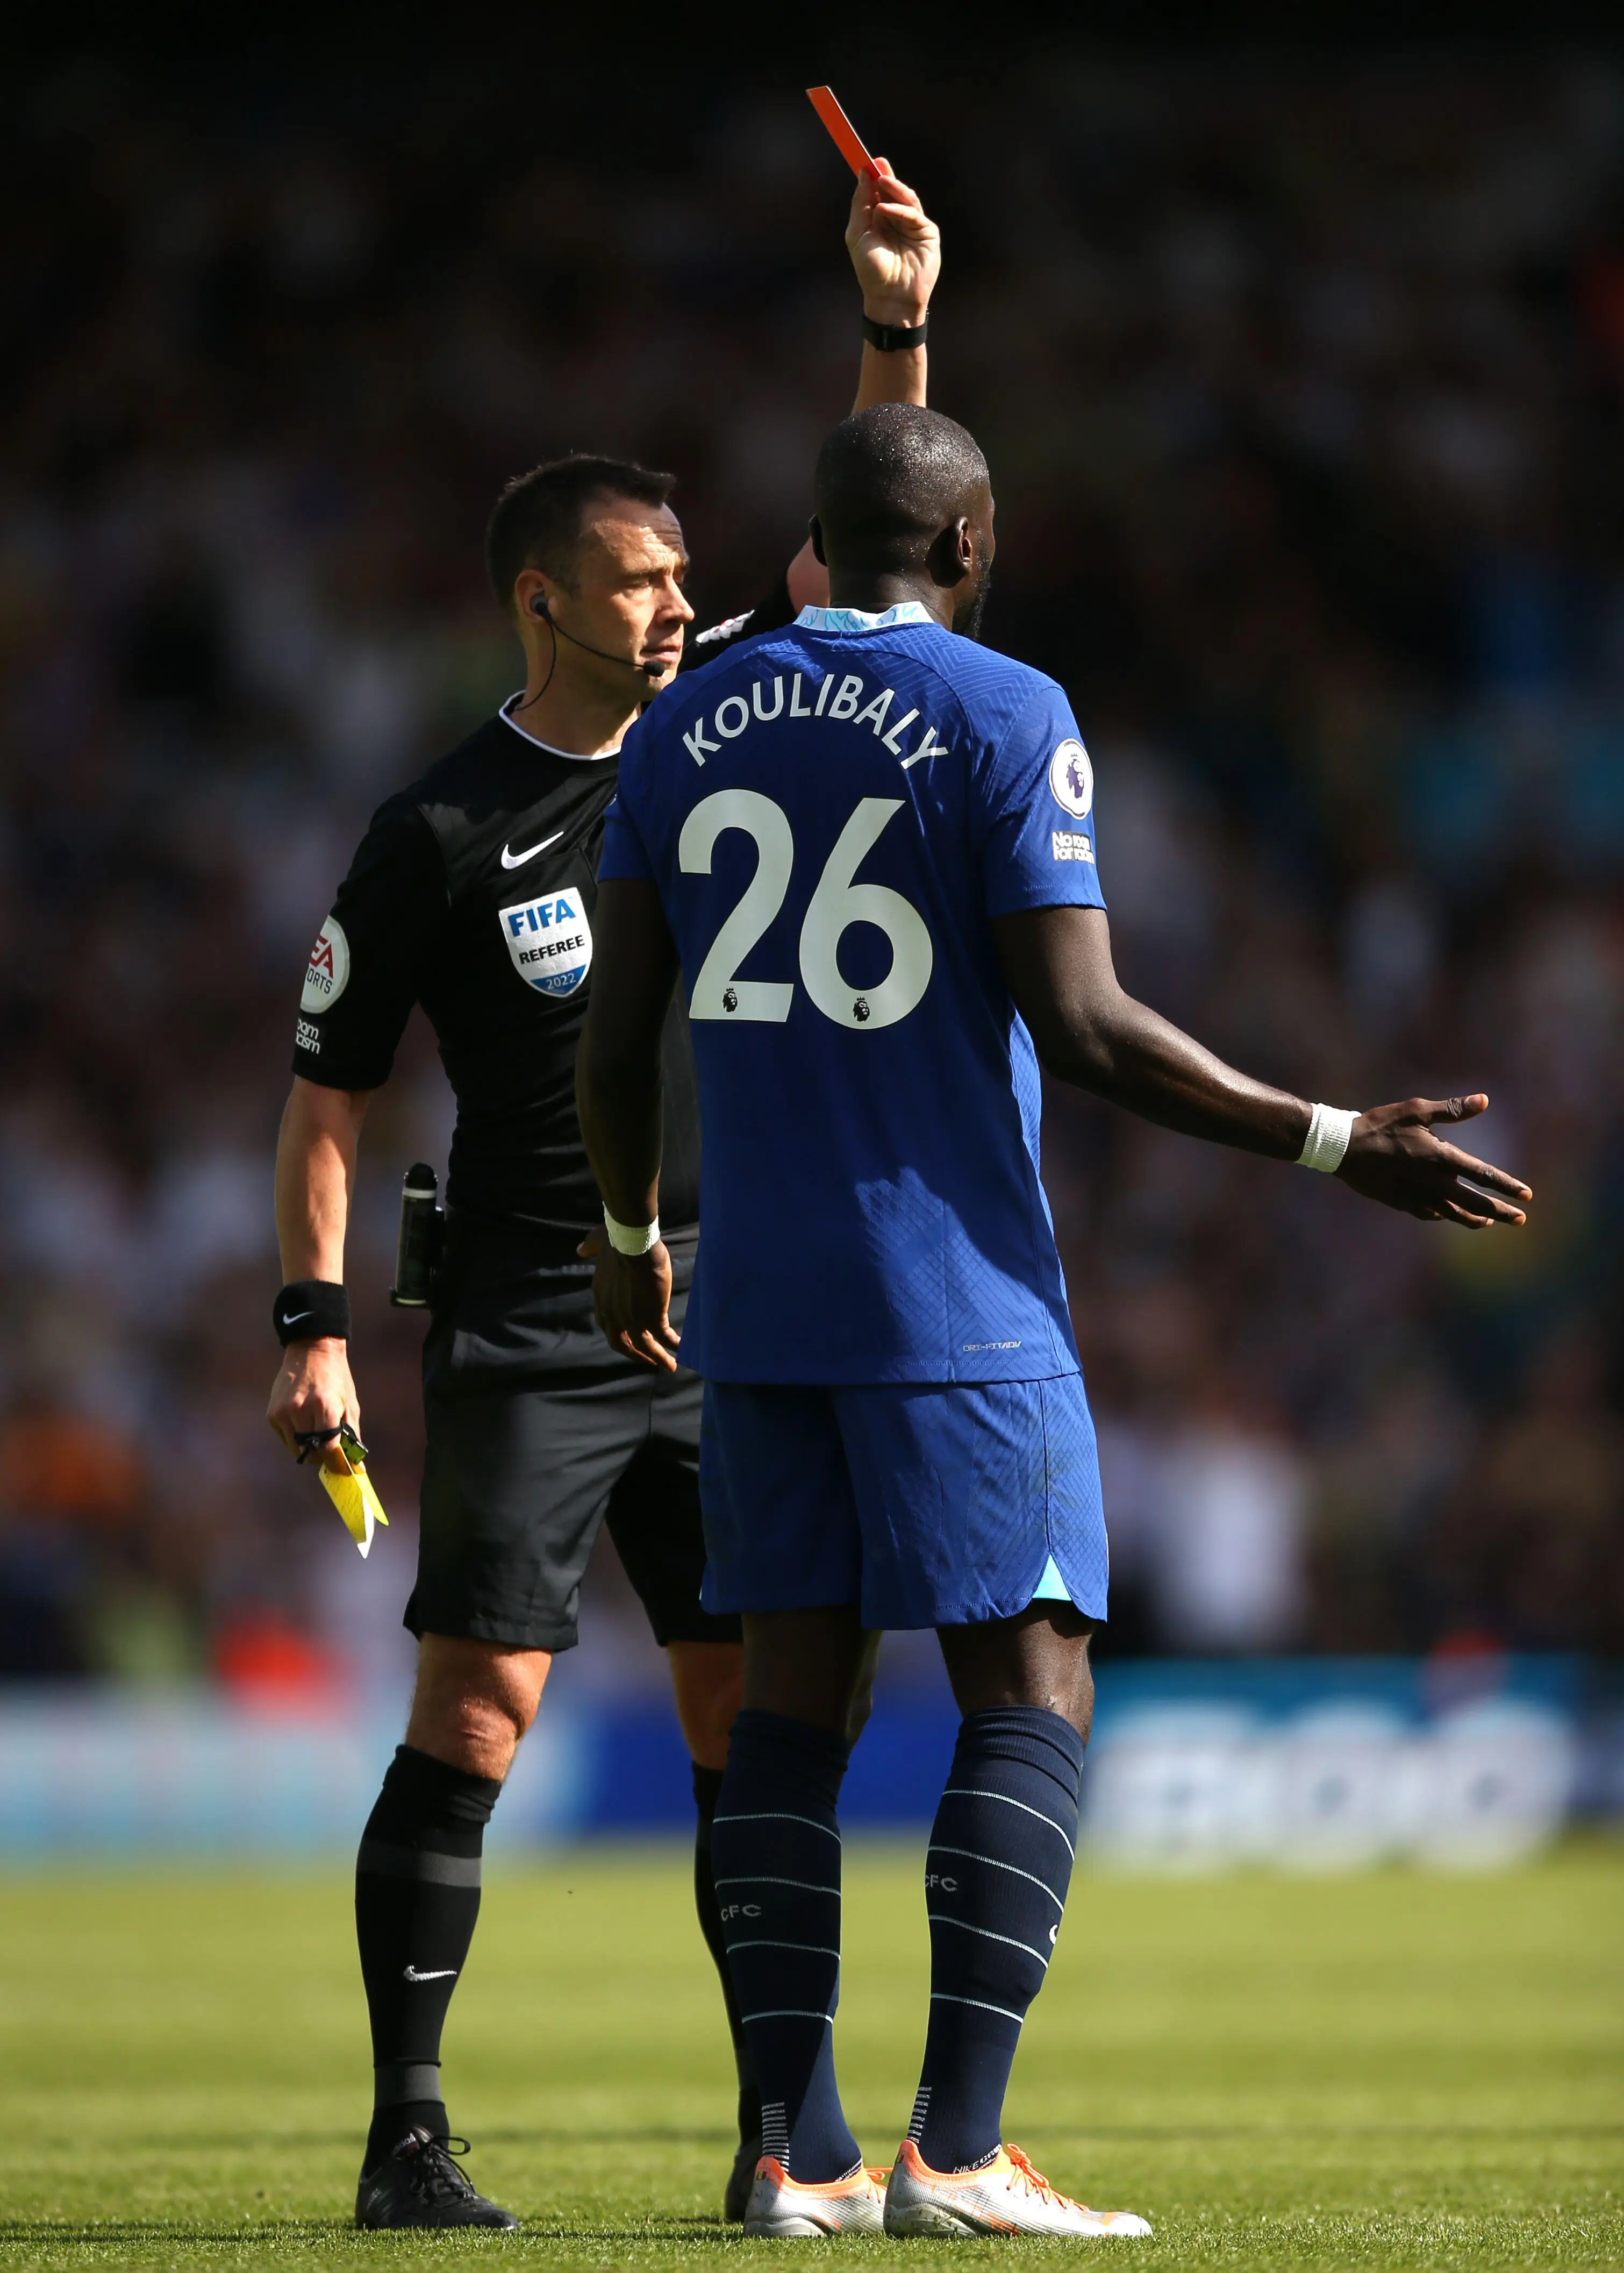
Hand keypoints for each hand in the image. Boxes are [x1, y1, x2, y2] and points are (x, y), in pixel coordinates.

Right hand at [267, 1338, 360, 1468]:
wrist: (311, 1350)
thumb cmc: (336, 1378)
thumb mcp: (350, 1403)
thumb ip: (351, 1435)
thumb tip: (356, 1466)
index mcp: (325, 1406)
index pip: (328, 1448)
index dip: (336, 1463)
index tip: (343, 1470)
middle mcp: (301, 1409)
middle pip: (310, 1452)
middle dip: (322, 1458)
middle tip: (330, 1454)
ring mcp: (284, 1412)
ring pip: (295, 1448)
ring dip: (308, 1449)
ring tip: (317, 1436)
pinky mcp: (272, 1414)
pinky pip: (285, 1438)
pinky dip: (295, 1439)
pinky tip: (303, 1424)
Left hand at [579, 1225, 680, 1370]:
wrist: (632, 1246)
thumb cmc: (616, 1241)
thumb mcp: (596, 1244)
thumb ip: (589, 1247)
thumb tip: (580, 1250)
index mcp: (601, 1298)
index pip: (606, 1322)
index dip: (616, 1331)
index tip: (625, 1336)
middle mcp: (613, 1314)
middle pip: (621, 1343)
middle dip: (634, 1354)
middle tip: (646, 1360)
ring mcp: (632, 1319)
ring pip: (644, 1346)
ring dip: (657, 1358)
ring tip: (670, 1366)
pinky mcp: (651, 1317)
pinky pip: (663, 1337)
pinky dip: (672, 1345)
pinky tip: (681, 1349)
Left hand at [847, 159, 939, 326]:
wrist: (889, 298)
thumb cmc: (871, 272)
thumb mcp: (857, 234)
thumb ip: (860, 204)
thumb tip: (864, 174)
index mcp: (879, 219)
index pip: (878, 192)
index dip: (873, 176)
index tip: (865, 159)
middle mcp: (897, 220)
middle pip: (894, 191)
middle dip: (886, 176)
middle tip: (878, 162)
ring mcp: (914, 226)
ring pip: (907, 199)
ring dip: (894, 188)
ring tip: (882, 180)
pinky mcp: (927, 234)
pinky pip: (915, 215)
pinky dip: (900, 210)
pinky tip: (885, 210)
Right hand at [1338, 1094, 1530, 1226]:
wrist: (1343, 1149)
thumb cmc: (1381, 1125)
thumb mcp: (1416, 1110)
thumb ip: (1452, 1109)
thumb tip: (1484, 1100)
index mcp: (1442, 1157)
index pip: (1484, 1175)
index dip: (1508, 1186)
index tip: (1527, 1195)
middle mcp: (1435, 1182)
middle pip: (1476, 1202)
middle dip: (1501, 1211)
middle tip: (1520, 1219)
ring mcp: (1419, 1196)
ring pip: (1456, 1214)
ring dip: (1477, 1219)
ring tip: (1490, 1222)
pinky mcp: (1403, 1203)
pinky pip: (1431, 1214)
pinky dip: (1445, 1215)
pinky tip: (1449, 1216)